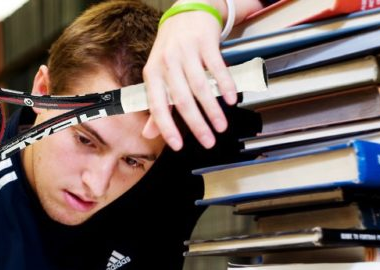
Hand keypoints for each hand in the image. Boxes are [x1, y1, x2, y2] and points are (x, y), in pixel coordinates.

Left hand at [142, 0, 237, 150]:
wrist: (185, 14)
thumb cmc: (171, 49)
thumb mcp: (157, 75)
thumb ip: (156, 105)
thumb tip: (149, 133)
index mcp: (152, 74)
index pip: (158, 106)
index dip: (167, 127)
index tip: (178, 145)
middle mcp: (168, 63)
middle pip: (182, 100)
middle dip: (197, 125)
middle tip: (208, 141)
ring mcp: (187, 52)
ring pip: (201, 87)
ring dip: (213, 110)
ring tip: (220, 126)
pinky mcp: (205, 43)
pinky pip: (217, 69)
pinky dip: (225, 86)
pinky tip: (231, 100)